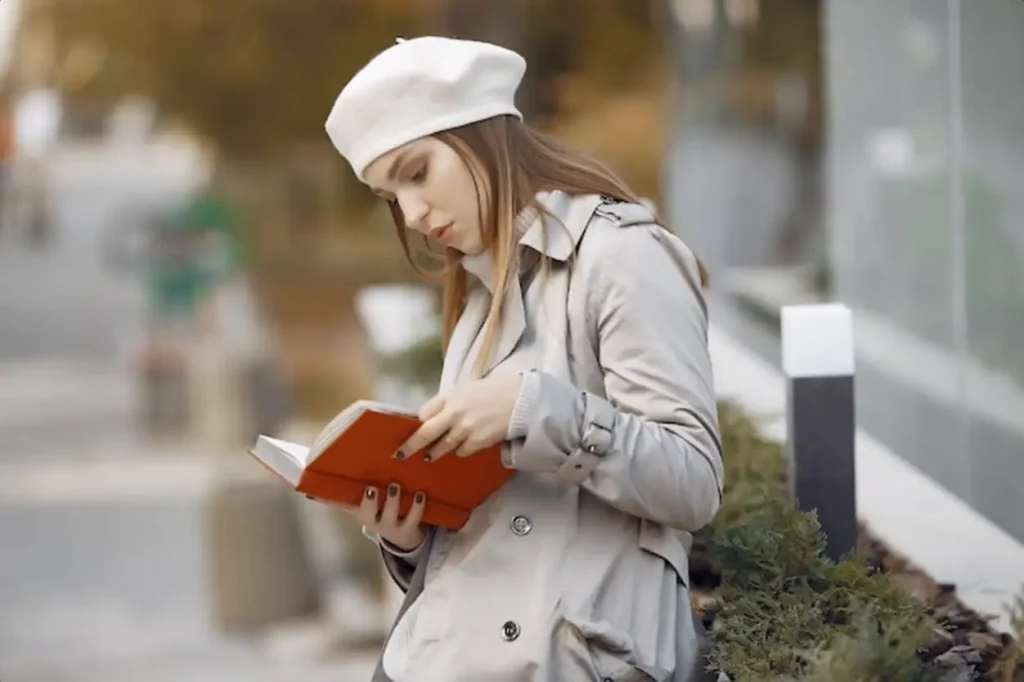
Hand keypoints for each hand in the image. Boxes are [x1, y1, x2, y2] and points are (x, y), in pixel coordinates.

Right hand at [308, 483, 426, 551]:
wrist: (403, 537)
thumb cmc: (378, 511)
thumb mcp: (360, 505)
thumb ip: (343, 494)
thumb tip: (316, 481)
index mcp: (359, 512)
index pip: (341, 504)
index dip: (330, 499)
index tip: (321, 489)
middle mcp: (373, 520)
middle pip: (367, 513)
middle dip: (368, 502)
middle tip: (370, 488)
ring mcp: (391, 526)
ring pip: (390, 514)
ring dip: (392, 500)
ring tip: (394, 485)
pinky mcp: (409, 528)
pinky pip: (414, 518)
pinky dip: (417, 506)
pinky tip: (420, 493)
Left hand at [398, 372, 523, 462]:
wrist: (521, 400)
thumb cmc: (495, 390)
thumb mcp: (466, 389)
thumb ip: (448, 402)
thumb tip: (431, 418)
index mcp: (450, 396)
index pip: (423, 413)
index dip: (415, 425)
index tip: (408, 432)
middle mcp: (453, 413)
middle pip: (425, 434)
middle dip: (410, 446)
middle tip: (400, 455)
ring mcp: (464, 429)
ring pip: (442, 447)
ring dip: (435, 453)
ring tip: (430, 456)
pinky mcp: (477, 442)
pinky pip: (461, 452)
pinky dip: (459, 451)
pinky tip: (463, 446)